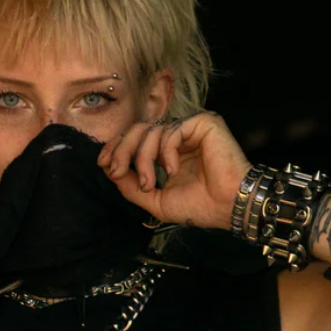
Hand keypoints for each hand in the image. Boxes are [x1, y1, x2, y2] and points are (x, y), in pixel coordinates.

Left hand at [97, 112, 251, 229]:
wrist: (228, 207)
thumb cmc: (198, 206)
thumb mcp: (154, 200)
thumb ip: (130, 186)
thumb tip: (109, 171)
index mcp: (167, 152)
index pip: (136, 139)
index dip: (116, 148)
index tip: (103, 164)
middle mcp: (178, 137)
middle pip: (138, 130)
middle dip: (121, 150)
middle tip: (115, 171)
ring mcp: (191, 129)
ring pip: (150, 131)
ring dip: (142, 159)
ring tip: (149, 182)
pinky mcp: (204, 123)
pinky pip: (170, 131)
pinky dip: (166, 152)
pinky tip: (174, 170)